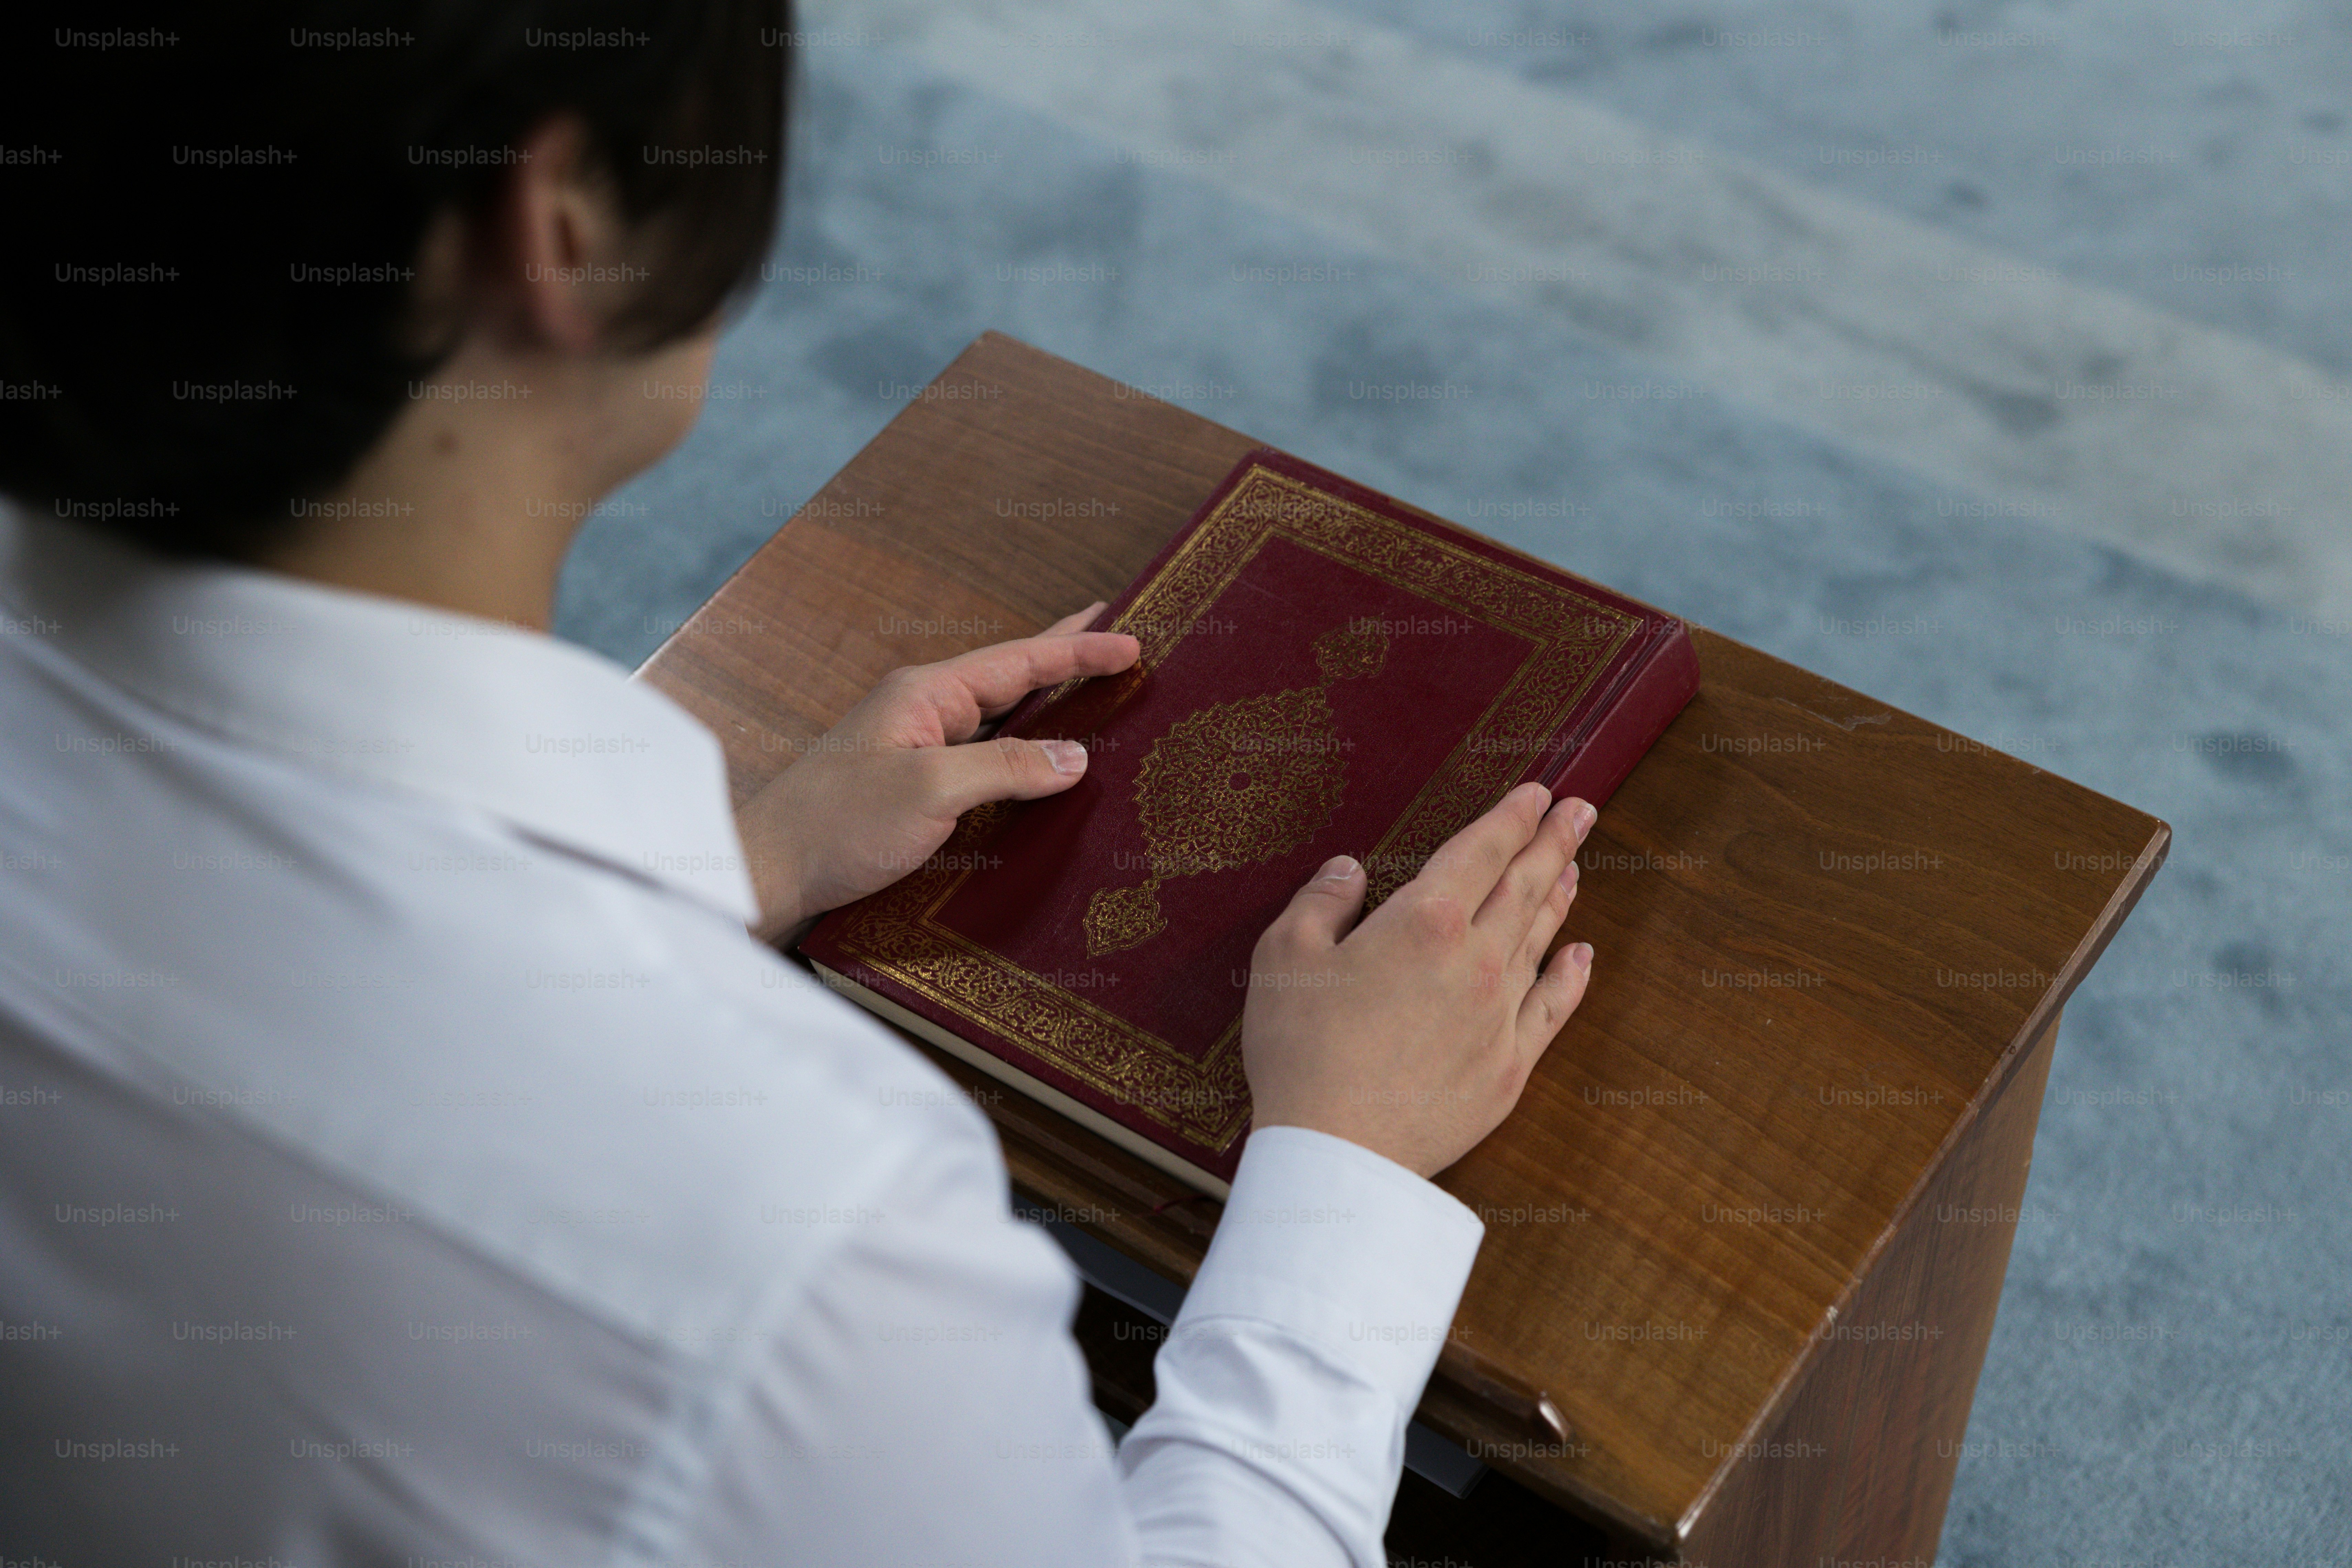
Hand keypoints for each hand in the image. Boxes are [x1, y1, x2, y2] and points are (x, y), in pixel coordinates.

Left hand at [736, 604, 1139, 943]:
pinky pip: (980, 754)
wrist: (766, 869)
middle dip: (1064, 659)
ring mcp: (914, 745)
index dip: (1079, 651)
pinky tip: (1036, 762)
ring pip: (996, 715)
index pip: (1020, 661)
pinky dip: (1018, 749)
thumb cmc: (833, 826)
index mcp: (925, 693)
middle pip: (1010, 676)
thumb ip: (1005, 768)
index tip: (1132, 642)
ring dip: (1044, 704)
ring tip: (1088, 688)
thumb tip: (1074, 757)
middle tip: (1115, 638)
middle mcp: (921, 709)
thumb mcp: (929, 793)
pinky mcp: (910, 783)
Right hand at [1241, 783, 1597, 1177]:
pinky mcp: (1508, 1069)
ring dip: (1559, 898)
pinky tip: (1581, 955)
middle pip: (1524, 887)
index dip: (1511, 817)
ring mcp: (1500, 1016)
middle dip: (1554, 842)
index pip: (1481, 851)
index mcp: (1425, 922)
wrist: (1339, 1151)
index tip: (1537, 793)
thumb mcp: (1285, 957)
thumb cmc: (1302, 1051)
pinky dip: (1571, 976)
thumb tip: (1349, 871)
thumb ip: (1321, 902)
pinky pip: (1553, 1009)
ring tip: (1574, 868)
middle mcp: (1476, 961)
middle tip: (1580, 810)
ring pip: (1541, 940)